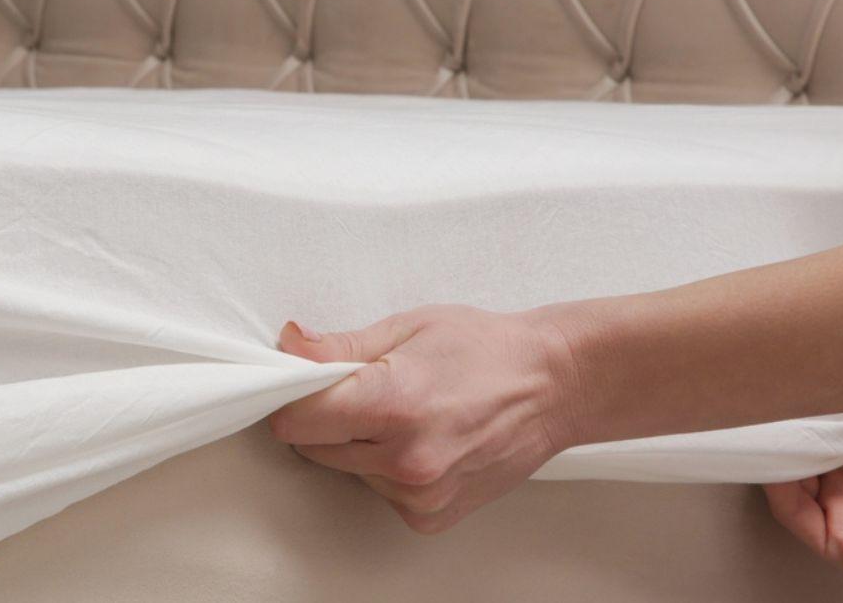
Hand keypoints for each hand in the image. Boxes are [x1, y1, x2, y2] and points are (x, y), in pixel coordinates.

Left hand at [268, 305, 578, 533]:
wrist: (552, 385)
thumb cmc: (487, 349)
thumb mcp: (409, 328)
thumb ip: (340, 347)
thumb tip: (289, 346)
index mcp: (393, 402)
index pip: (295, 419)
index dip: (290, 396)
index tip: (301, 383)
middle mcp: (404, 457)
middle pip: (312, 448)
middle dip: (325, 418)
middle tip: (367, 390)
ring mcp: (419, 493)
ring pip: (345, 471)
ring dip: (358, 445)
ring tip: (407, 412)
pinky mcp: (430, 515)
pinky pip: (378, 492)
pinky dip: (386, 469)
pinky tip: (423, 440)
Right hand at [764, 400, 842, 589]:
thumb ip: (836, 395)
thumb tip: (791, 379)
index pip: (800, 422)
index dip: (780, 406)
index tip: (763, 383)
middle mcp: (842, 472)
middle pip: (787, 450)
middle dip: (770, 426)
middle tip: (756, 400)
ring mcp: (839, 506)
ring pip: (782, 480)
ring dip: (769, 453)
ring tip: (763, 424)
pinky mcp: (839, 539)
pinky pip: (793, 513)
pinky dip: (776, 487)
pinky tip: (776, 460)